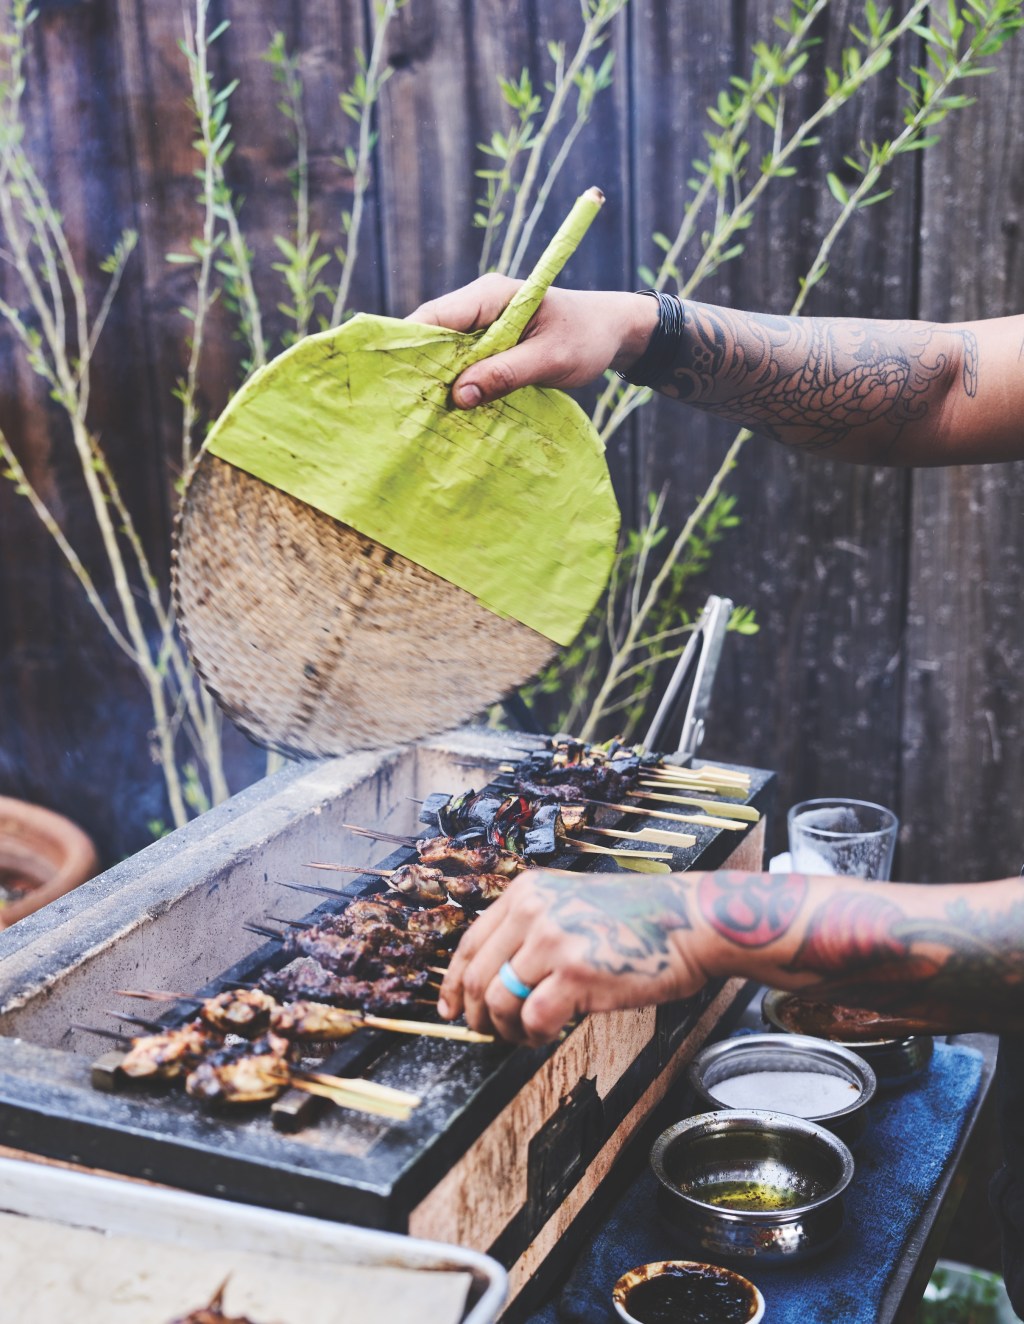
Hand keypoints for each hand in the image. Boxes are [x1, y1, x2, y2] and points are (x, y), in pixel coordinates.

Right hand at [407, 275, 656, 408]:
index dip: (411, 345)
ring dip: (439, 379)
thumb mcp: (550, 359)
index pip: (436, 315)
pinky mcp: (490, 344)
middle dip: (421, 367)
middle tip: (408, 406)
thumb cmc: (587, 338)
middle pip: (433, 334)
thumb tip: (460, 396)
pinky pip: (463, 362)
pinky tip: (453, 408)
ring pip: (446, 351)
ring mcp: (483, 324)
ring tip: (424, 412)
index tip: (397, 380)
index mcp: (491, 294)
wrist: (614, 332)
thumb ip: (506, 374)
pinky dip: (458, 383)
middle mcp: (479, 304)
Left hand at [437, 869, 710, 1045]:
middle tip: (490, 1033)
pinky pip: (532, 1019)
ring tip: (527, 1035)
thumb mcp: (571, 901)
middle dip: (477, 1015)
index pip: (470, 944)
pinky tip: (549, 1034)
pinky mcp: (574, 974)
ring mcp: (552, 941)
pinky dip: (534, 1036)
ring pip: (498, 1001)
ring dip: (507, 1030)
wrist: (687, 922)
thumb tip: (495, 977)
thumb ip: (532, 927)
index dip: (453, 983)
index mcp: (526, 892)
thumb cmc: (637, 920)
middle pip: (476, 977)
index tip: (451, 1008)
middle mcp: (532, 911)